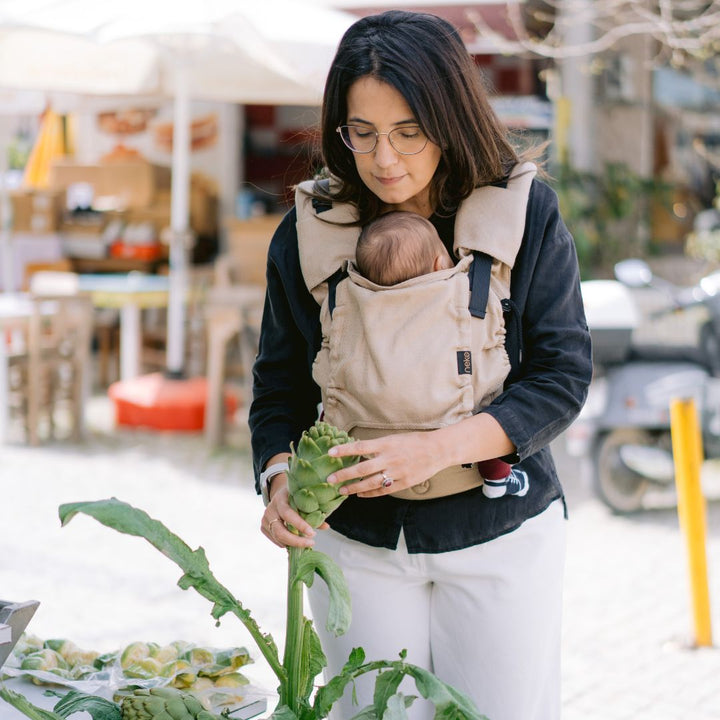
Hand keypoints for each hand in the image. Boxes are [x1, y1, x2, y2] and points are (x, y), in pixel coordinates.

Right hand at [260, 479, 327, 548]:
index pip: (288, 514)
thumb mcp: (303, 498)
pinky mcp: (263, 526)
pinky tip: (295, 542)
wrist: (280, 493)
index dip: (300, 525)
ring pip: (277, 537)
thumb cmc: (295, 496)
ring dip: (292, 543)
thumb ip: (313, 512)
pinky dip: (285, 543)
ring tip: (305, 543)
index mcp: (280, 499)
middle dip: (296, 541)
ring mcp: (265, 518)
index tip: (312, 533)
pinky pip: (274, 539)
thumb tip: (326, 527)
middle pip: (280, 531)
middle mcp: (270, 509)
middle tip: (310, 543)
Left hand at [326, 431, 444, 497]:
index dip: (344, 450)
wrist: (437, 450)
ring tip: (342, 490)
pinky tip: (360, 494)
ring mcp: (397, 472)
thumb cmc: (414, 441)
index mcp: (386, 444)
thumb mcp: (393, 438)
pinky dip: (370, 493)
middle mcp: (390, 458)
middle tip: (329, 479)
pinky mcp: (403, 483)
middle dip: (344, 474)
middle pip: (362, 469)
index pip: (360, 447)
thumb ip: (377, 445)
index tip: (330, 453)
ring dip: (354, 487)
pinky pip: (383, 490)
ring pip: (371, 483)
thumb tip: (357, 449)